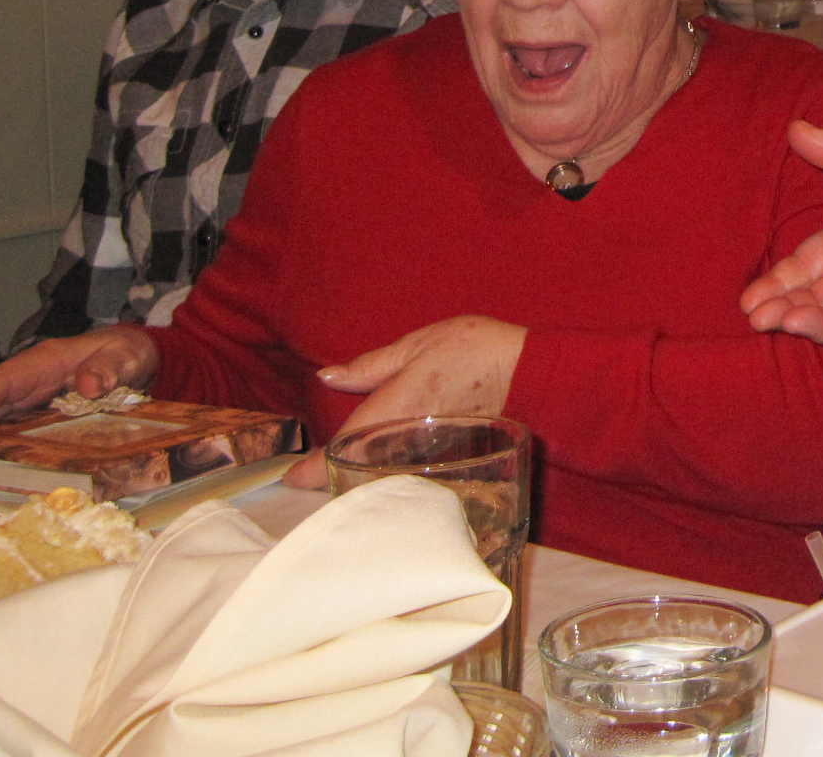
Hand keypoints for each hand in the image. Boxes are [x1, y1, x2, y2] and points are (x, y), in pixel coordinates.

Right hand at [0, 326, 158, 435]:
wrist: (134, 358)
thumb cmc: (123, 352)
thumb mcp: (122, 355)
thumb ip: (107, 368)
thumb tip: (89, 385)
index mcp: (43, 362)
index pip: (2, 380)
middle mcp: (30, 382)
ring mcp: (32, 401)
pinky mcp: (38, 418)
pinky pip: (13, 432)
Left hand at [285, 315, 529, 486]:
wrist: (532, 376)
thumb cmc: (476, 350)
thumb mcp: (420, 343)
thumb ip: (372, 365)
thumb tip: (327, 376)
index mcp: (396, 407)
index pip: (344, 444)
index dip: (313, 468)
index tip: (290, 480)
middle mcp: (408, 439)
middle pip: (359, 471)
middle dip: (332, 479)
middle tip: (308, 480)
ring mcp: (428, 455)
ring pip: (381, 477)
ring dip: (358, 480)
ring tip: (337, 478)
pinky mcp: (446, 460)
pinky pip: (406, 475)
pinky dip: (387, 476)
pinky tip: (381, 473)